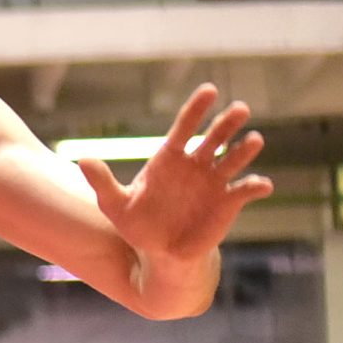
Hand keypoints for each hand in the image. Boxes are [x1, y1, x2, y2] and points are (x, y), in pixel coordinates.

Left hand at [75, 85, 273, 264]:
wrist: (160, 252)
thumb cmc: (138, 223)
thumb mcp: (115, 205)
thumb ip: (102, 183)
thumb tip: (82, 160)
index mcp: (170, 158)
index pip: (184, 127)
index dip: (196, 109)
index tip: (209, 90)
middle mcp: (196, 165)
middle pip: (214, 137)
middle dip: (227, 123)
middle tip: (240, 108)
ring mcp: (215, 182)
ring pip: (234, 159)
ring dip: (245, 149)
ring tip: (254, 139)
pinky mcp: (228, 202)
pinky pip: (245, 190)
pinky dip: (255, 185)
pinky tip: (260, 185)